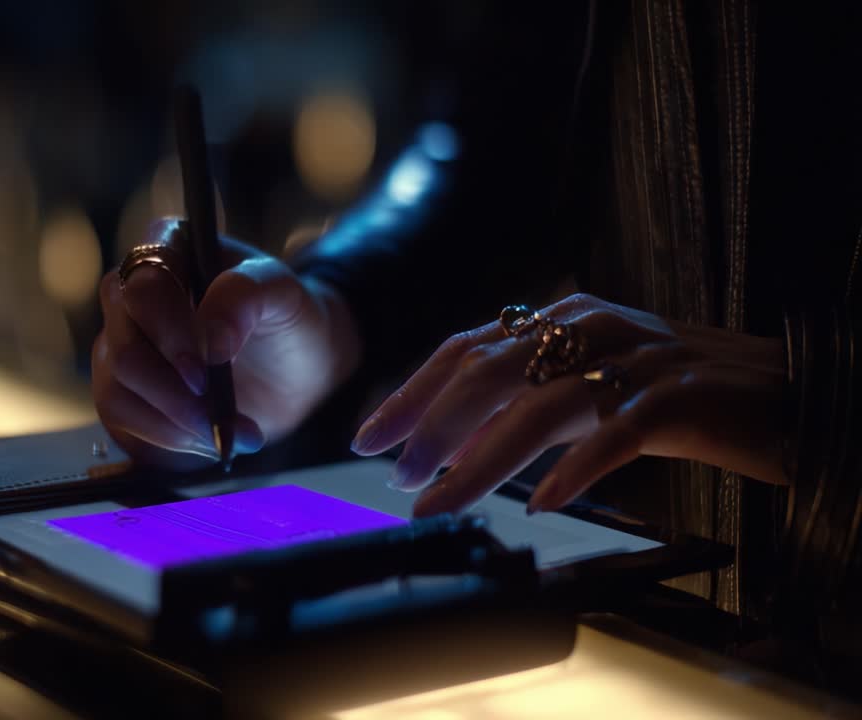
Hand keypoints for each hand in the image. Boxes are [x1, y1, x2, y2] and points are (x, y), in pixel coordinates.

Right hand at [93, 218, 359, 468]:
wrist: (290, 371)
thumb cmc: (284, 319)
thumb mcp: (282, 294)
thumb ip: (247, 296)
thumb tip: (211, 340)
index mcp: (167, 249)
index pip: (144, 287)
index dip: (169, 333)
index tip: (205, 370)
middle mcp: (130, 294)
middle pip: (122, 347)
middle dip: (172, 393)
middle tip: (217, 416)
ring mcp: (120, 343)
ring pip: (116, 390)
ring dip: (175, 423)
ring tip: (227, 431)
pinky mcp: (121, 390)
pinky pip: (122, 419)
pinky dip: (169, 438)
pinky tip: (207, 438)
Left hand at [351, 293, 787, 514]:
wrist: (786, 390)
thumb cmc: (680, 391)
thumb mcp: (591, 387)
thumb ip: (525, 403)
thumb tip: (452, 445)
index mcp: (563, 319)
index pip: (466, 349)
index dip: (411, 392)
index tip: (368, 437)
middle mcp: (591, 327)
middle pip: (488, 372)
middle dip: (430, 426)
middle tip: (396, 477)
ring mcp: (636, 359)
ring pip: (538, 407)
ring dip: (480, 460)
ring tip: (442, 502)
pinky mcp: (682, 398)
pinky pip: (615, 435)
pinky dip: (573, 470)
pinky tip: (542, 505)